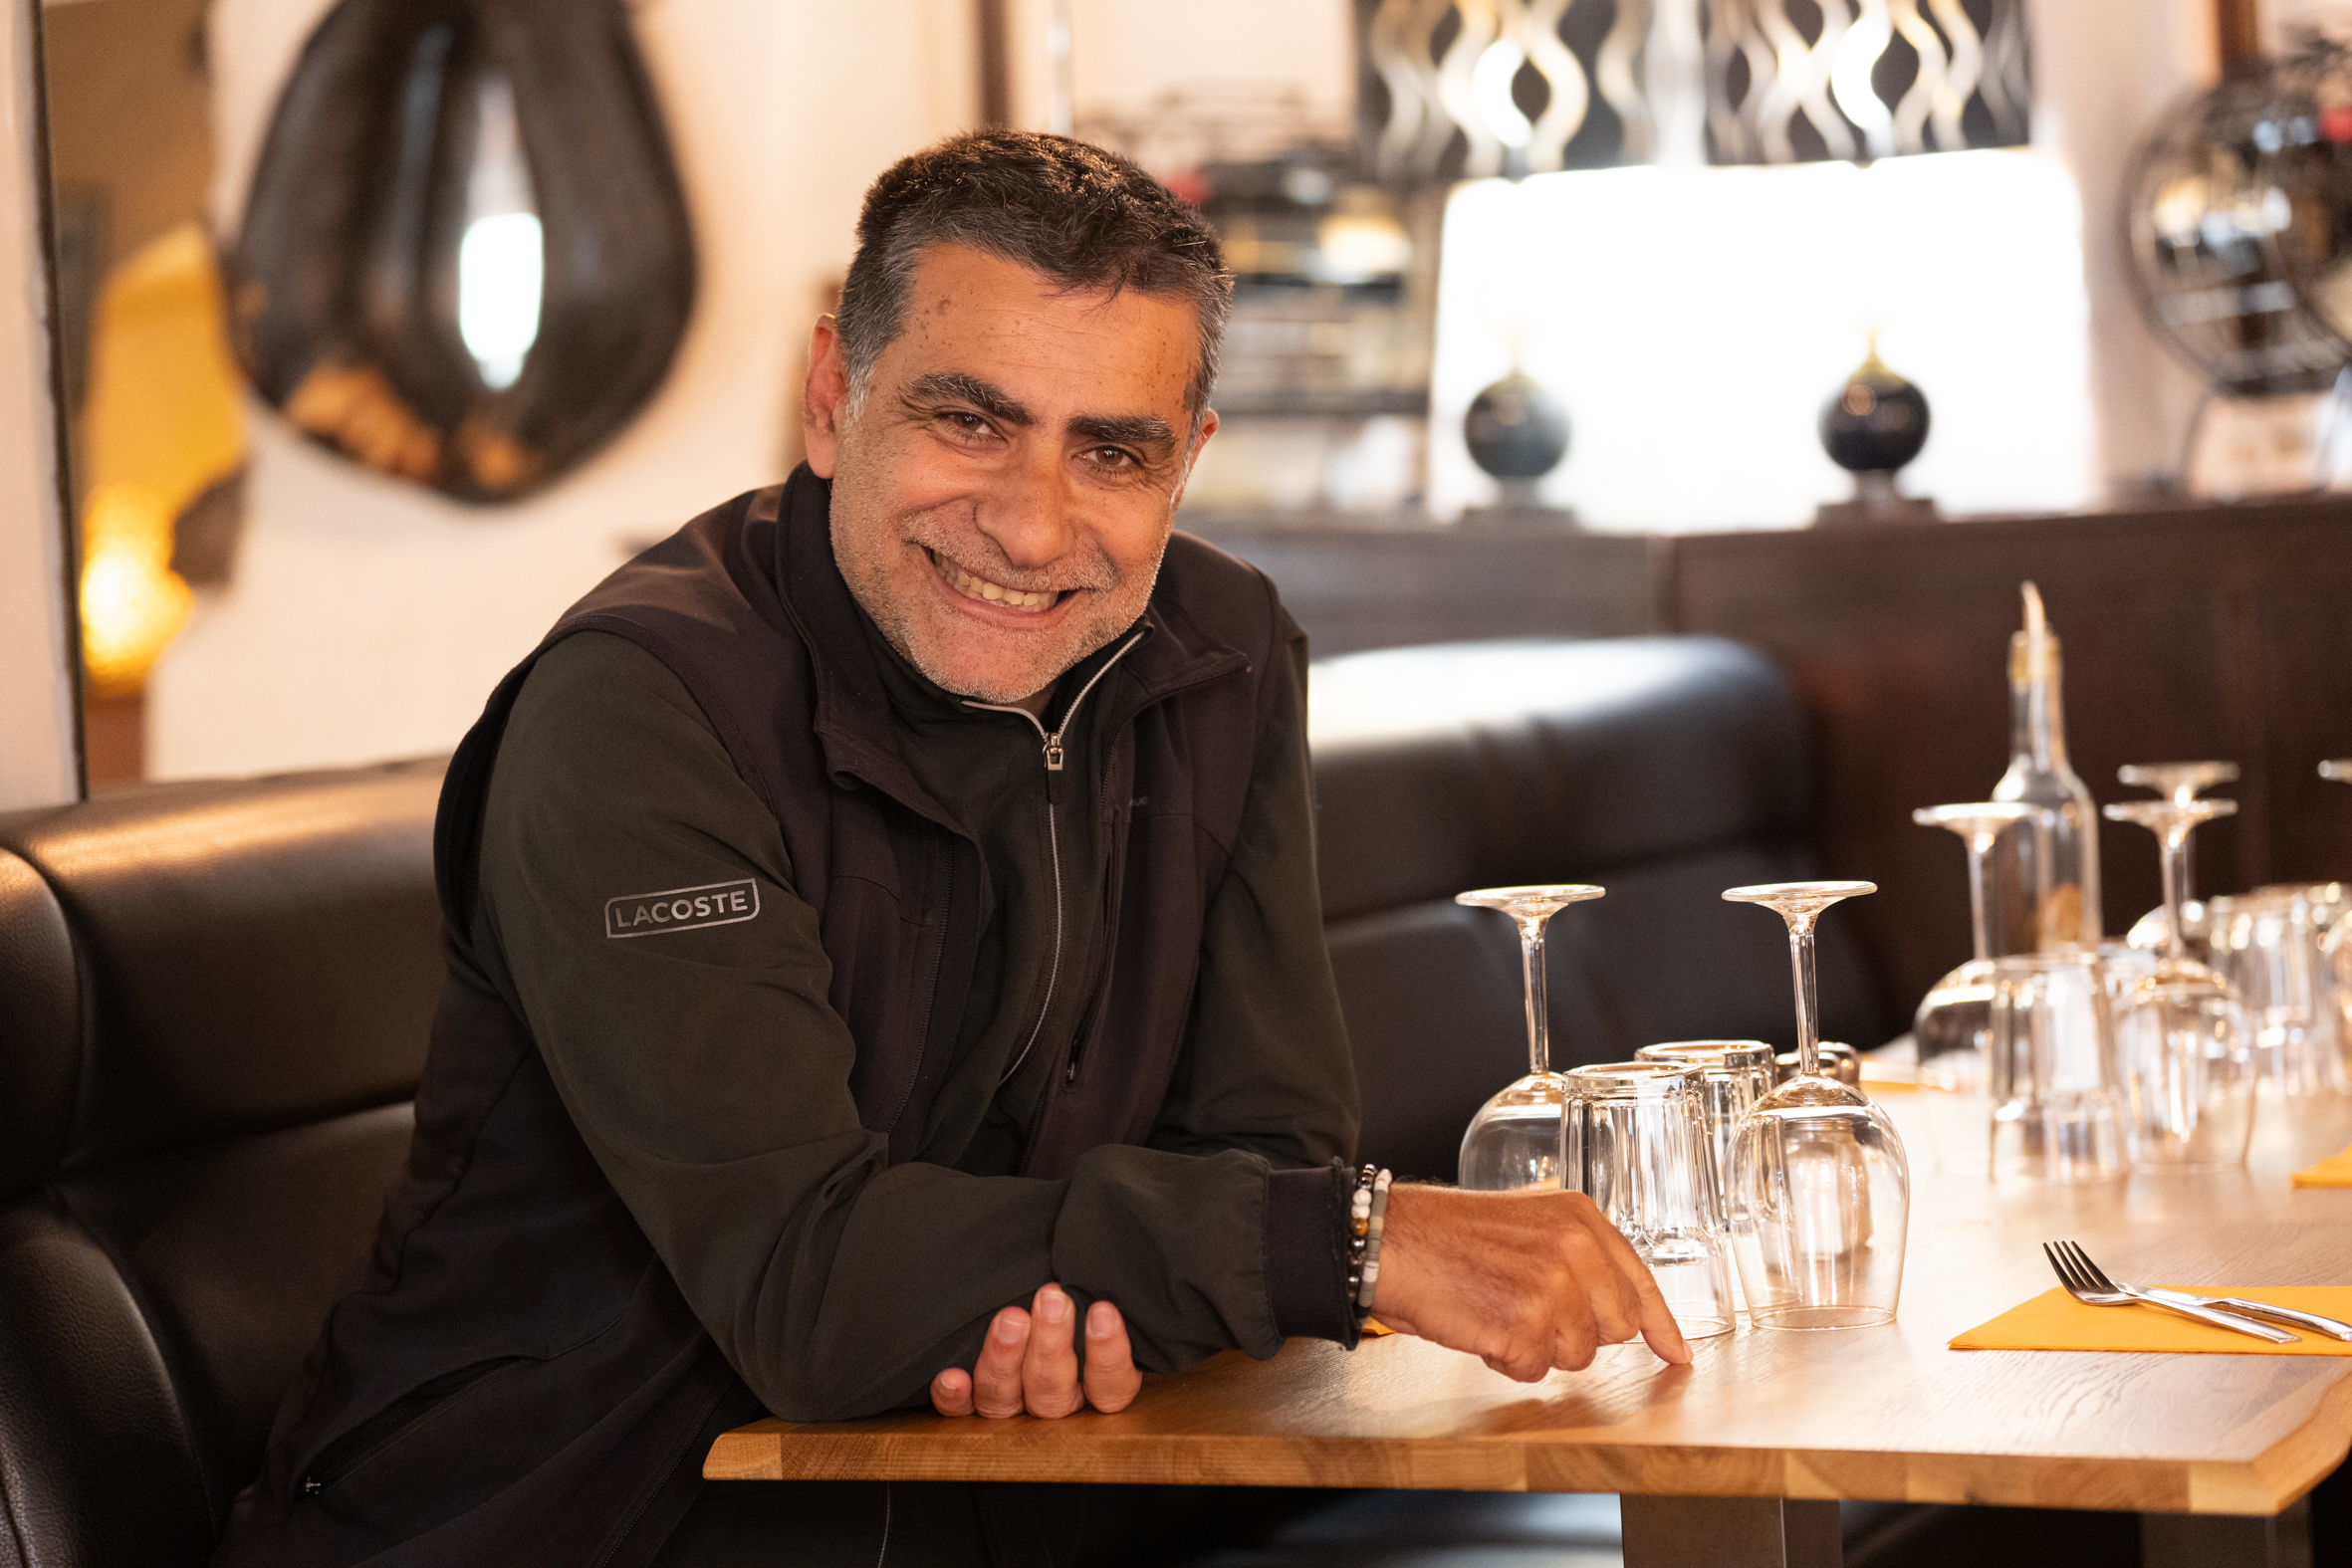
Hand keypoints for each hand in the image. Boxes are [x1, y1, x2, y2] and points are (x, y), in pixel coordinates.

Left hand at [930, 1283, 1141, 1417]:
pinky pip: (960, 1412)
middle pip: (1054, 1392)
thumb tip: (1112, 1267)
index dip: (1109, 1355)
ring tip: (1009, 1319)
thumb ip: (1100, 1293)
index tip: (1103, 1310)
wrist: (1025, 1303)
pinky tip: (952, 1378)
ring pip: (1006, 1401)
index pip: (1112, 1387)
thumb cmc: (1066, 1299)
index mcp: (1094, 1387)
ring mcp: (1010, 1407)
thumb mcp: (1092, 1299)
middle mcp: (1053, 1402)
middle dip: (1051, 1344)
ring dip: (1004, 1361)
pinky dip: (955, 1398)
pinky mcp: (970, 1406)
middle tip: (1051, 1298)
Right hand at [1369, 1185, 1691, 1379]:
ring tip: (1495, 1309)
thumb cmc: (1448, 1238)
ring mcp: (1553, 1287)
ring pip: (1577, 1356)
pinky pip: (1534, 1369)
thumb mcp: (1529, 1225)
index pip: (1639, 1281)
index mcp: (1579, 1217)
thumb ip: (1580, 1259)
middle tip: (1526, 1309)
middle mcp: (1576, 1248)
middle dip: (1576, 1334)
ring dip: (1536, 1347)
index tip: (1676, 1353)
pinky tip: (1479, 1325)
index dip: (1660, 1324)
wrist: (1391, 1243)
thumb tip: (1628, 1316)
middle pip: (1616, 1328)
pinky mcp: (1525, 1325)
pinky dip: (1505, 1359)